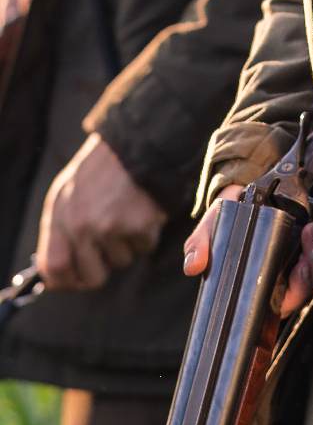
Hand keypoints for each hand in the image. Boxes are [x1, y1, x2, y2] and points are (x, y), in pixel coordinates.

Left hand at [36, 132, 167, 290]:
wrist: (140, 143)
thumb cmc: (104, 168)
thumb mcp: (69, 190)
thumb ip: (61, 227)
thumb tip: (59, 270)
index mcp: (59, 214)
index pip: (53, 267)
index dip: (66, 281)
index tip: (77, 280)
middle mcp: (81, 224)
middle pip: (90, 276)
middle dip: (102, 270)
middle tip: (110, 253)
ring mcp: (110, 227)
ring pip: (121, 261)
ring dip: (127, 245)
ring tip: (128, 215)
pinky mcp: (139, 226)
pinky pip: (144, 248)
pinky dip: (147, 234)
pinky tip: (143, 211)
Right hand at [183, 186, 312, 318]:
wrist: (248, 186)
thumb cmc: (230, 215)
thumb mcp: (212, 227)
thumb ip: (200, 244)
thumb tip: (193, 267)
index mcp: (262, 280)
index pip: (280, 302)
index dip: (289, 299)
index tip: (291, 285)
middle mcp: (284, 272)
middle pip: (303, 288)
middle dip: (307, 279)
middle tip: (303, 262)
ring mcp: (300, 255)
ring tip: (307, 234)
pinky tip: (311, 227)